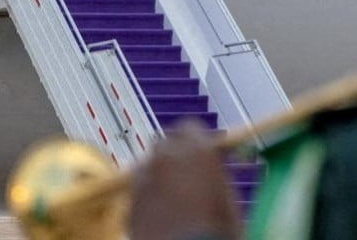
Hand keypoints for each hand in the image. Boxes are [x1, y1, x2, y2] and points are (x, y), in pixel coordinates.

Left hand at [129, 121, 240, 239]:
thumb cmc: (217, 230)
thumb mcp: (227, 197)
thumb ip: (212, 174)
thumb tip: (208, 171)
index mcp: (196, 149)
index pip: (190, 127)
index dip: (195, 140)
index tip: (199, 151)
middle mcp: (166, 156)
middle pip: (164, 143)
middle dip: (173, 155)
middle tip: (184, 174)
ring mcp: (144, 178)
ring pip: (147, 166)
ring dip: (157, 176)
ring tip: (171, 200)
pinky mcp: (130, 202)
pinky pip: (138, 191)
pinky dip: (147, 197)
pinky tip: (159, 216)